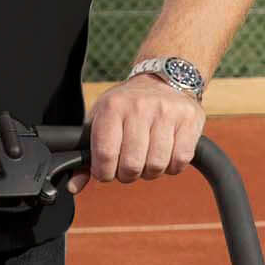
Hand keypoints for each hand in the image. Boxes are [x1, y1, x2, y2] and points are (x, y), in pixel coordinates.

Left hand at [86, 68, 206, 181]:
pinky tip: (166, 156)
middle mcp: (139, 107)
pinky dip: (172, 167)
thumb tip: (74, 186)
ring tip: (148, 160)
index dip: (104, 173)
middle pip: (131, 165)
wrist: (165, 78)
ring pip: (156, 165)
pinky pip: (180, 160)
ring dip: (151, 172)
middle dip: (128, 175)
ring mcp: (167, 112)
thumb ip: (88, 155)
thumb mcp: (102, 120)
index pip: (104, 154)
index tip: (107, 172)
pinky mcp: (189, 119)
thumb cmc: (128, 106)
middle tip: (129, 167)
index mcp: (113, 107)